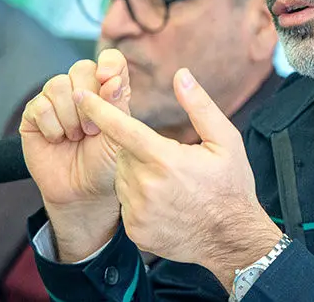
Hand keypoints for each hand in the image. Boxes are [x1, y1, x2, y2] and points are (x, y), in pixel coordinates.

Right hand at [20, 48, 130, 260]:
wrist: (84, 192)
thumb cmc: (106, 163)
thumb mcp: (120, 133)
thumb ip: (117, 104)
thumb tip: (113, 79)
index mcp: (108, 90)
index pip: (110, 59)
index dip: (108, 63)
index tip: (108, 80)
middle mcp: (82, 90)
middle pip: (81, 68)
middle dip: (88, 100)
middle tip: (93, 130)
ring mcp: (56, 101)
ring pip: (57, 84)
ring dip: (70, 115)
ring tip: (77, 137)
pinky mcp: (34, 115)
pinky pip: (39, 105)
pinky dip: (52, 125)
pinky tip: (58, 140)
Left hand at [75, 67, 281, 287]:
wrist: (232, 238)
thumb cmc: (232, 186)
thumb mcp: (225, 141)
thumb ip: (199, 106)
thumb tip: (181, 75)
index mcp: (166, 160)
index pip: (123, 129)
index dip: (100, 110)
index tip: (80, 95)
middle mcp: (146, 186)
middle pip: (124, 154)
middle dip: (139, 151)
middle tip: (171, 162)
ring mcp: (139, 212)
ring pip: (122, 179)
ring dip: (137, 175)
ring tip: (169, 184)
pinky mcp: (136, 231)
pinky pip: (126, 204)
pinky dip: (139, 199)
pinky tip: (164, 203)